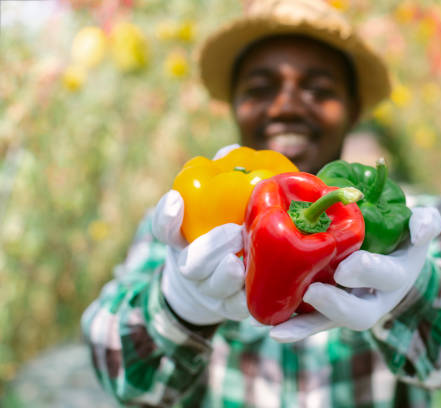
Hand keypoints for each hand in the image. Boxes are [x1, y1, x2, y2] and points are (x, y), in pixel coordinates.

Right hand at [153, 189, 248, 325]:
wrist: (218, 282)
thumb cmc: (221, 231)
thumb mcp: (212, 208)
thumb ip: (217, 179)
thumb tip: (229, 152)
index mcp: (183, 241)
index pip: (166, 229)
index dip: (167, 217)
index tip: (177, 199)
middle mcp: (193, 268)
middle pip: (191, 264)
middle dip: (211, 248)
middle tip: (235, 232)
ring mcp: (212, 291)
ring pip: (215, 288)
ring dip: (227, 276)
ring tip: (240, 264)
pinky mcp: (233, 309)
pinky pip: (237, 309)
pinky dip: (245, 301)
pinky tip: (256, 288)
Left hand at [269, 206, 440, 341]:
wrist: (391, 257)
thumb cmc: (401, 237)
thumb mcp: (419, 228)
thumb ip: (426, 224)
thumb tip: (421, 231)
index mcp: (396, 276)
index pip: (387, 276)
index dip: (368, 273)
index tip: (345, 269)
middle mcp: (374, 300)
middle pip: (358, 313)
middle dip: (336, 305)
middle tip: (314, 291)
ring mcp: (349, 308)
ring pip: (330, 324)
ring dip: (305, 327)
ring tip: (279, 329)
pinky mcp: (328, 311)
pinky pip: (311, 324)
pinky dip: (294, 330)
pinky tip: (274, 332)